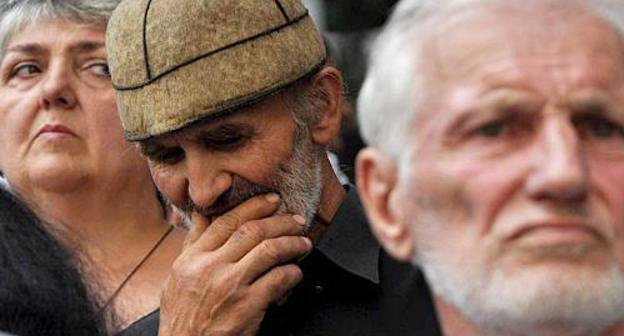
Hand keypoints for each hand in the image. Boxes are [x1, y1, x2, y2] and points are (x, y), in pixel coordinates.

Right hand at [158, 194, 311, 335]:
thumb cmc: (183, 318)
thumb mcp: (177, 277)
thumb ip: (192, 244)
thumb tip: (201, 214)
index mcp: (193, 258)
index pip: (227, 221)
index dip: (254, 206)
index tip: (272, 201)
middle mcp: (210, 267)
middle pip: (252, 231)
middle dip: (280, 221)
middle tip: (296, 220)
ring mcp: (230, 285)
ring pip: (269, 250)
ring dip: (292, 243)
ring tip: (303, 243)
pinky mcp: (248, 305)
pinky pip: (278, 279)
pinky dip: (292, 273)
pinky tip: (296, 273)